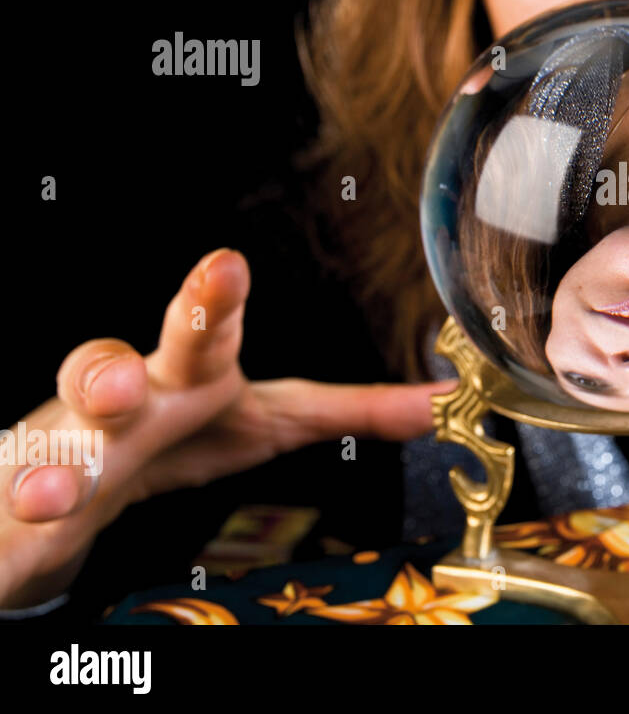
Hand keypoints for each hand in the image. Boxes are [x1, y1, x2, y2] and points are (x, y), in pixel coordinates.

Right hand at [1, 248, 451, 609]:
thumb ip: (350, 409)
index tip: (229, 265)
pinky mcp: (33, 503)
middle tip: (171, 327)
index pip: (203, 333)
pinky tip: (43, 507)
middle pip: (123, 358)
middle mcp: (121, 397)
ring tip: (82, 449)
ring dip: (74, 440)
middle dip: (149, 342)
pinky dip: (32, 508)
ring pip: (64, 433)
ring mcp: (70, 447)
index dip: (215, 300)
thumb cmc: (182, 433)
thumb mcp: (269, 419)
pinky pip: (24, 510)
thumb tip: (441, 399)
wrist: (79, 479)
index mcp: (186, 373)